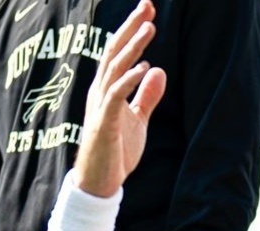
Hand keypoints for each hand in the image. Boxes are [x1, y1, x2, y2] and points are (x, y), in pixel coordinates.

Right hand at [74, 1, 166, 198]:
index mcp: (108, 89)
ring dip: (133, 48)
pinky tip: (143, 68)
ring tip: (150, 29)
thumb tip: (159, 71)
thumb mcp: (137, 120)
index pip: (119, 52)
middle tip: (148, 5)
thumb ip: (146, 96)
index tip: (148, 11)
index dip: (132, 30)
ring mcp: (101, 106)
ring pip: (115, 69)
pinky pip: (115, 96)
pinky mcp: (104, 123)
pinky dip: (128, 80)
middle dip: (131, 27)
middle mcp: (101, 92)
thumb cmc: (116, 152)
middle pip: (115, 52)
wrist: (100, 183)